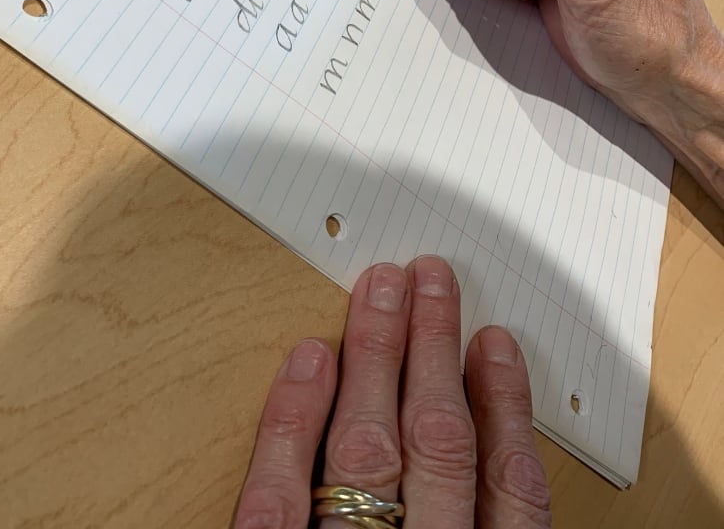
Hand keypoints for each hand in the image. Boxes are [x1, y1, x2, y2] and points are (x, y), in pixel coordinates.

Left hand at [233, 256, 549, 528]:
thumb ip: (482, 525)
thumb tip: (496, 451)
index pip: (508, 490)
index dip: (505, 407)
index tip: (496, 344)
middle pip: (437, 444)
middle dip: (436, 349)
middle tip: (432, 281)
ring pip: (367, 448)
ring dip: (377, 356)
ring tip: (382, 291)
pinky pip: (278, 496)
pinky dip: (294, 423)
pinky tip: (310, 361)